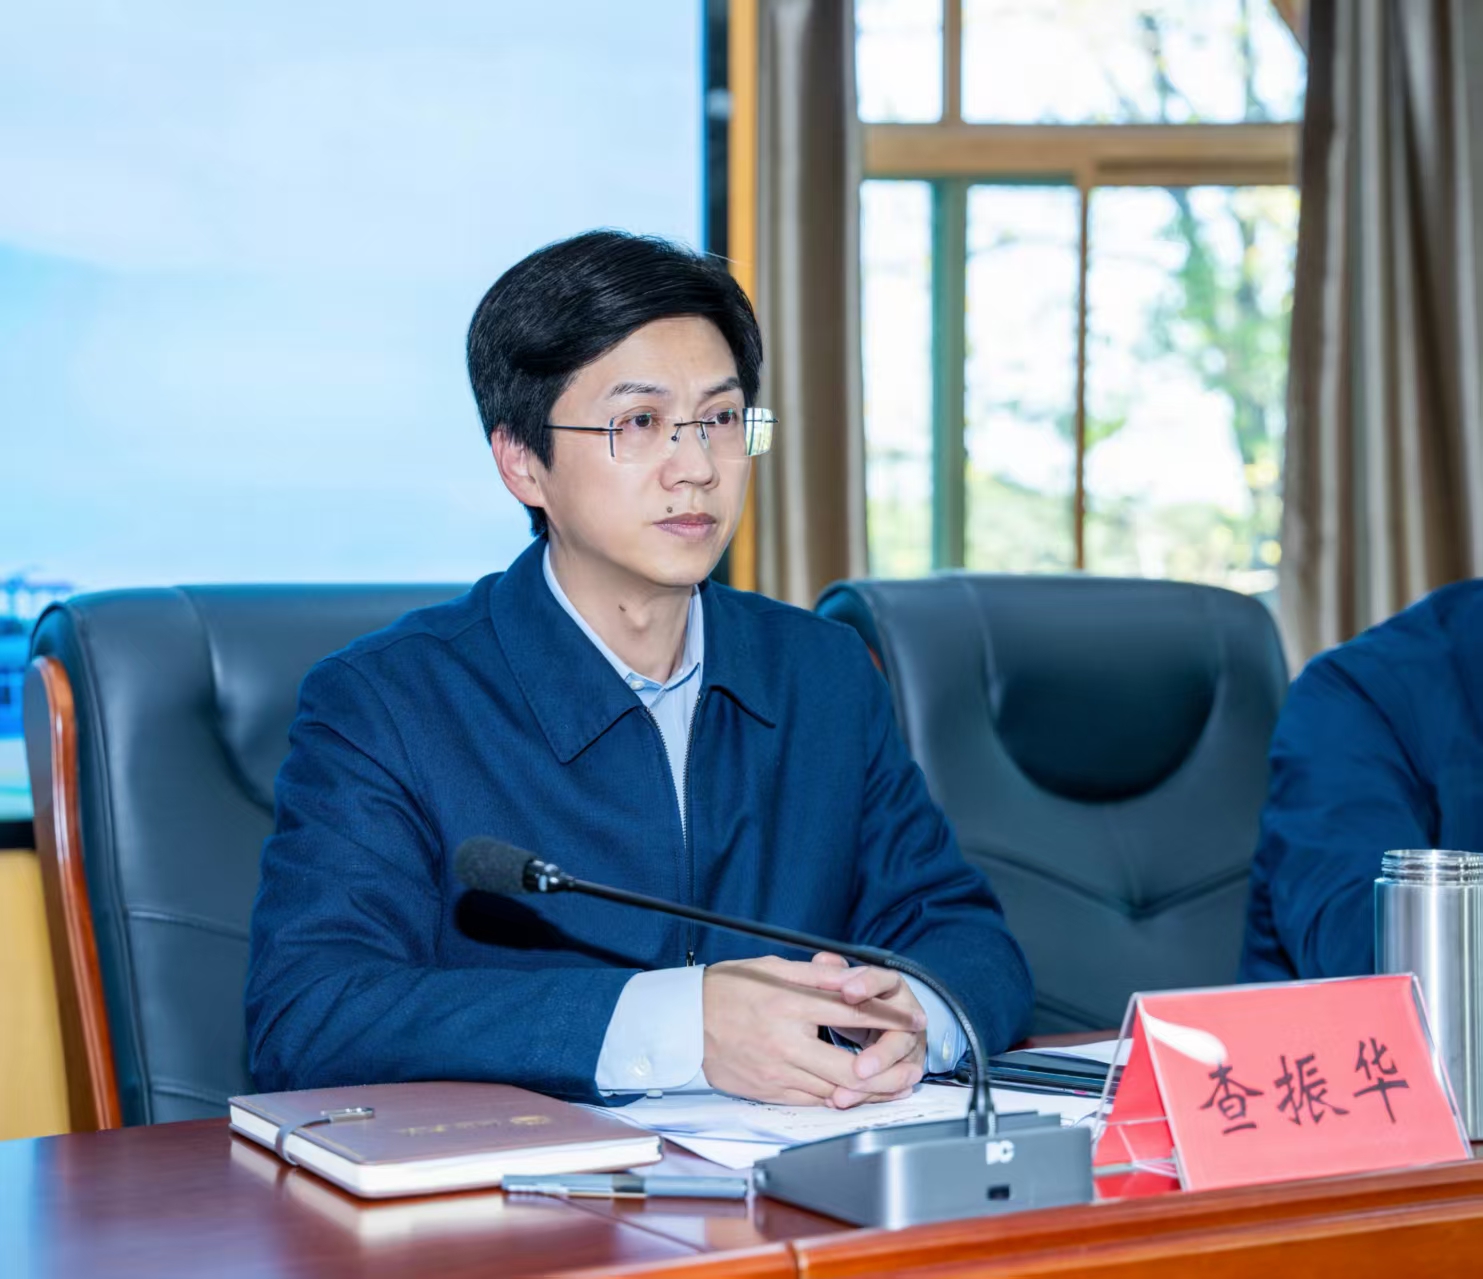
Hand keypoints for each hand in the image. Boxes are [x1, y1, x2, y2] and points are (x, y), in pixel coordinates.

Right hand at [702, 955, 926, 1106]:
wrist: (683, 1022)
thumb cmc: (727, 989)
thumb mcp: (771, 968)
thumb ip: (815, 976)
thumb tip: (854, 976)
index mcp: (788, 1004)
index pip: (851, 1012)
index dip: (889, 1017)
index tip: (914, 1018)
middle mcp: (784, 1042)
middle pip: (849, 1067)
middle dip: (888, 1074)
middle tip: (912, 1071)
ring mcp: (776, 1072)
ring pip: (834, 1091)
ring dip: (868, 1092)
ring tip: (895, 1087)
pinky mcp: (768, 1091)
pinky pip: (811, 1101)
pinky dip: (836, 1099)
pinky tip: (855, 1095)